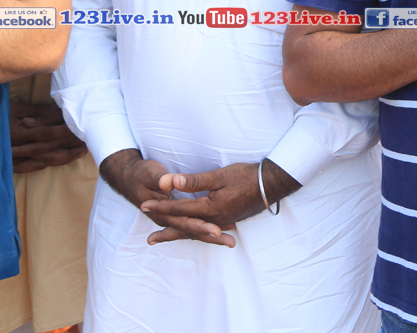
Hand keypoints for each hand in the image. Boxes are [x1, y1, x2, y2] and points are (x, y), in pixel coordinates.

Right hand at [10, 101, 87, 172]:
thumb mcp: (15, 108)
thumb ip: (36, 111)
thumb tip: (57, 108)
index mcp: (20, 133)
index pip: (46, 133)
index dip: (64, 131)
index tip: (80, 127)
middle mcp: (20, 147)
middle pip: (50, 148)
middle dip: (71, 145)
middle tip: (89, 139)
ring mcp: (17, 158)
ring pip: (45, 160)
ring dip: (65, 156)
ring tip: (82, 151)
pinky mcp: (14, 164)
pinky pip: (32, 167)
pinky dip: (48, 164)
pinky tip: (62, 160)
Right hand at [99, 149, 234, 246]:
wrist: (127, 177)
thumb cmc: (140, 174)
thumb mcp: (150, 173)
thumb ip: (161, 179)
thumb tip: (170, 183)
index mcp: (161, 212)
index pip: (184, 222)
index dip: (200, 226)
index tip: (217, 230)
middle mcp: (166, 220)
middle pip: (191, 230)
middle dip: (211, 236)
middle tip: (230, 242)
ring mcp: (169, 219)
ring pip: (192, 231)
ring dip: (210, 236)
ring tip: (231, 242)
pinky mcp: (173, 216)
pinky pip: (190, 225)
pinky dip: (204, 229)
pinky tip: (220, 230)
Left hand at [139, 160, 300, 245]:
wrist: (271, 184)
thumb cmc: (246, 177)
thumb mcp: (220, 176)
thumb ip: (194, 181)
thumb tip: (171, 182)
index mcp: (210, 208)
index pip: (180, 208)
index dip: (161, 206)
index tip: (144, 205)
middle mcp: (215, 219)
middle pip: (185, 227)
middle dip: (166, 232)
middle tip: (149, 240)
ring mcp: (223, 221)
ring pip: (196, 231)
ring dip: (179, 235)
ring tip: (164, 240)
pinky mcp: (229, 220)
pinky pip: (207, 230)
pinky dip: (196, 233)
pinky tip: (193, 233)